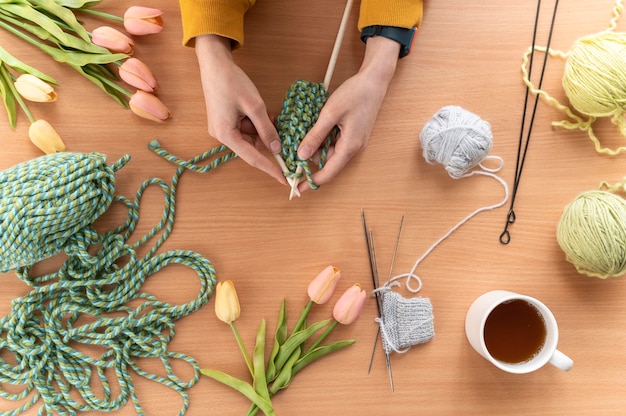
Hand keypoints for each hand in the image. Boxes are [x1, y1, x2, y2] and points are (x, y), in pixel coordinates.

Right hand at [194, 35, 286, 184]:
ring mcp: (223, 129)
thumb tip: (277, 148)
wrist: (214, 64)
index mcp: (226, 135)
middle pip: (251, 147)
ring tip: (267, 113)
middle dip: (267, 139)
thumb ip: (266, 129)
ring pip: (250, 136)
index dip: (270, 168)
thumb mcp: (254, 106)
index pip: (253, 158)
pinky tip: (260, 111)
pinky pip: (245, 128)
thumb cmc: (232, 82)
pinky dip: (256, 122)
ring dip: (262, 128)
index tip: (284, 179)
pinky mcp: (225, 122)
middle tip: (280, 129)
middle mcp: (222, 136)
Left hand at [296, 36, 401, 193]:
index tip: (296, 188)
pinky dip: (323, 138)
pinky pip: (334, 142)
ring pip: (330, 151)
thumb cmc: (355, 94)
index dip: (311, 182)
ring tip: (304, 133)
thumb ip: (315, 136)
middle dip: (310, 160)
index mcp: (350, 146)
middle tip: (293, 154)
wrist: (374, 81)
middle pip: (328, 162)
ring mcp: (354, 141)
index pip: (328, 173)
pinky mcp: (352, 133)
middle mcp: (354, 147)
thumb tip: (302, 155)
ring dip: (316, 146)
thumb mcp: (329, 114)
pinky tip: (315, 128)